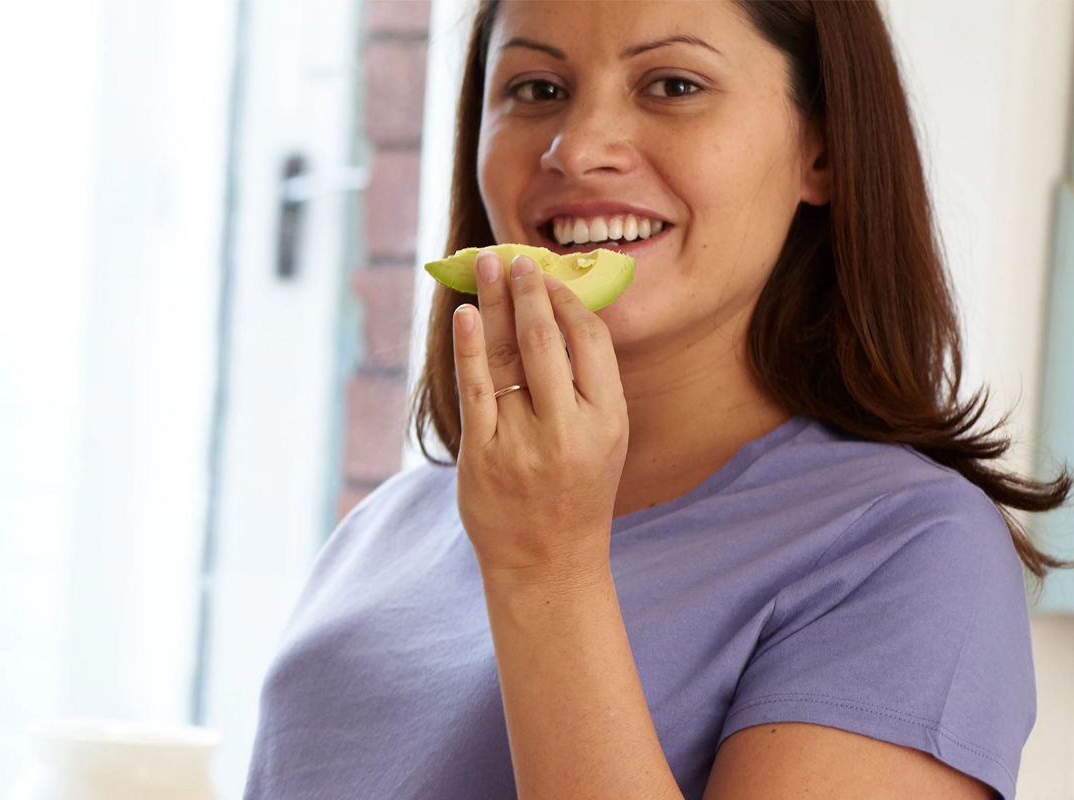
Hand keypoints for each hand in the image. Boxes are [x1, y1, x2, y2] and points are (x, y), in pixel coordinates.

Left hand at [452, 250, 627, 588]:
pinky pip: (474, 390)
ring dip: (494, 304)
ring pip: (506, 357)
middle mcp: (568, 430)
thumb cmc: (577, 490)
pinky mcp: (482, 457)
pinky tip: (466, 314)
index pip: (591, 341)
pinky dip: (468, 348)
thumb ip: (589, 383)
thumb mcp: (606, 438)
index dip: (567, 300)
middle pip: (546, 340)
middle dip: (529, 291)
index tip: (549, 276)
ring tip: (488, 266)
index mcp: (608, 420)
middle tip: (517, 259)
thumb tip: (560, 311)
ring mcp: (522, 444)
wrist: (547, 561)